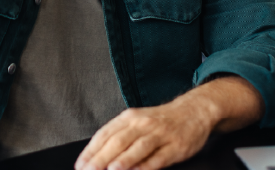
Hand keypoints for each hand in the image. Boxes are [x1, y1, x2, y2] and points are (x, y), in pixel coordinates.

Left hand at [75, 77, 262, 169]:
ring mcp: (160, 134)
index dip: (91, 150)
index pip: (105, 134)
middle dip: (101, 158)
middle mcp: (143, 124)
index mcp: (129, 118)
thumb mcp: (137, 121)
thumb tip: (96, 155)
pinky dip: (147, 165)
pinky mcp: (176, 146)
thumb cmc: (161, 121)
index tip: (80, 164)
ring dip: (124, 159)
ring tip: (111, 169)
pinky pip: (159, 157)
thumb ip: (118, 136)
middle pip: (118, 141)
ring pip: (139, 147)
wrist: (194, 111)